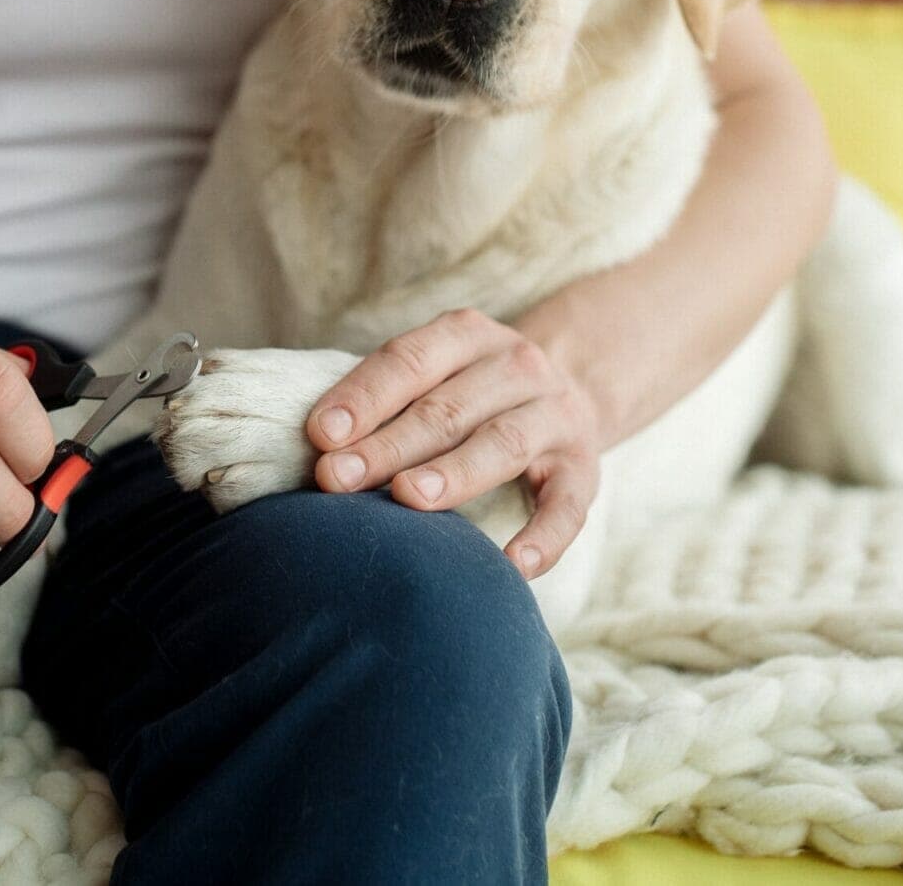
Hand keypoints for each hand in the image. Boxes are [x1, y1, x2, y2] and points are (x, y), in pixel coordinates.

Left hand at [303, 308, 601, 579]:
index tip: (320, 435)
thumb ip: (387, 399)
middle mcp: (518, 367)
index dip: (363, 396)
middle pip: (447, 409)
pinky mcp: (584, 469)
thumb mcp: (437, 373)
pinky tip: (513, 566)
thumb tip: (317, 448)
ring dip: (454, 473)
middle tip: (338, 479)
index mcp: (469, 336)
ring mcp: (556, 416)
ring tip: (409, 499)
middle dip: (389, 445)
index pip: (409, 360)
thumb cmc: (470, 390)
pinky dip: (543, 538)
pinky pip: (567, 507)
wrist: (571, 389)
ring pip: (502, 445)